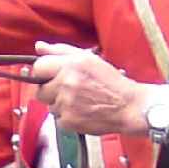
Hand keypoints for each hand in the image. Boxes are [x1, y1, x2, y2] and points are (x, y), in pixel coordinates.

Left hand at [30, 44, 152, 137]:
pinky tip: (84, 112)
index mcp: (71, 64)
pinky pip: (59, 119)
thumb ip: (61, 51)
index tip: (50, 77)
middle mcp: (67, 82)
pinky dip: (69, 118)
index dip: (43, 73)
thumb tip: (39, 47)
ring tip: (81, 102)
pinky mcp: (69, 121)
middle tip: (68, 92)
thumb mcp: (89, 59)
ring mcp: (67, 103)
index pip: (38, 67)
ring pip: (50, 106)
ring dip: (61, 105)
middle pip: (40, 90)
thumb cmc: (112, 83)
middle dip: (51, 91)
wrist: (130, 107)